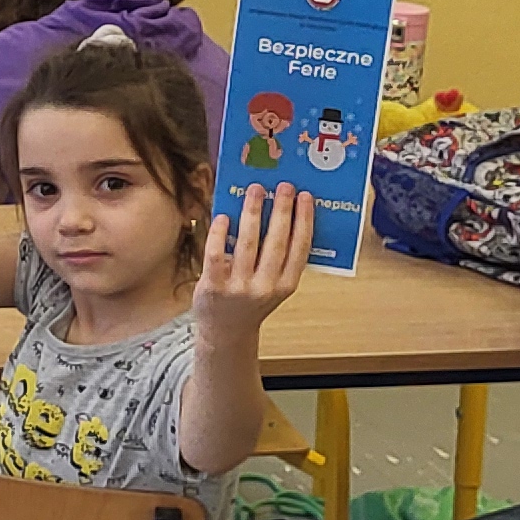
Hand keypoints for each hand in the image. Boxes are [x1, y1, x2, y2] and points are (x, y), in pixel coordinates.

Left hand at [196, 184, 314, 337]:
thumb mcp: (273, 285)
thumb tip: (282, 214)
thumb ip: (278, 259)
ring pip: (247, 244)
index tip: (307, 197)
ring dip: (253, 213)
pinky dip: (220, 233)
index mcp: (285, 285)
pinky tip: (224, 215)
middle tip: (284, 186)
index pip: (300, 249)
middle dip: (282, 211)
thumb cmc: (250, 301)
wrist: (225, 333)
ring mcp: (239, 288)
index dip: (304, 221)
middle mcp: (265, 287)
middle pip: (277, 243)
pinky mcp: (213, 287)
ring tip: (256, 190)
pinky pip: (216, 254)